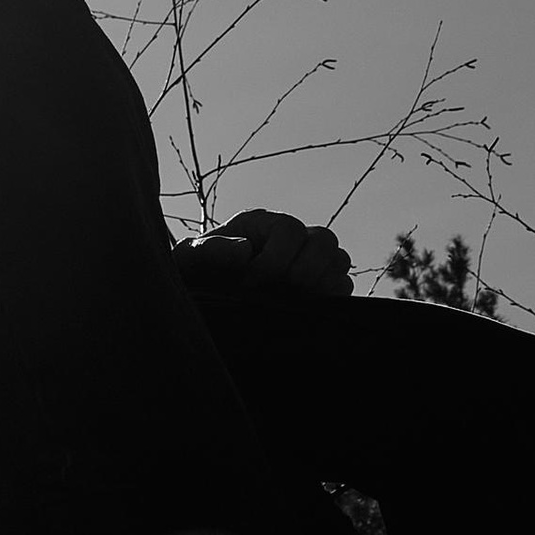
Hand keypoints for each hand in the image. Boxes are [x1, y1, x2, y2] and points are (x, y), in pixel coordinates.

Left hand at [180, 206, 353, 300]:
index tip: (250, 284)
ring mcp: (309, 261)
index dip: (274, 259)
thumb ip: (209, 250)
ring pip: (339, 260)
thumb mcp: (191, 258)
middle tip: (281, 291)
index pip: (289, 230)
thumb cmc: (198, 273)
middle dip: (305, 270)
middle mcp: (291, 238)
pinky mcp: (320, 286)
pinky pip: (343, 286)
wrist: (205, 296)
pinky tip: (305, 310)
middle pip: (324, 240)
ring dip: (321, 283)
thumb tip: (245, 251)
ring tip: (294, 302)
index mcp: (262, 224)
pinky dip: (331, 298)